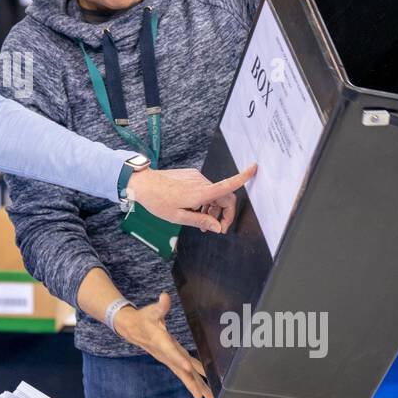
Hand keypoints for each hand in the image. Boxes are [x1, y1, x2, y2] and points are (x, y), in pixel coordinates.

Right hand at [114, 292, 212, 397]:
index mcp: (161, 341)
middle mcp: (165, 353)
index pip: (170, 351)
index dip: (179, 359)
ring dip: (195, 385)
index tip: (188, 368)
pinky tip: (202, 387)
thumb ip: (160, 306)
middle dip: (191, 382)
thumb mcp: (151, 311)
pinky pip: (183, 371)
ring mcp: (169, 358)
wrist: (131, 328)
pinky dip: (193, 379)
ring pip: (183, 374)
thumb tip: (164, 296)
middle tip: (202, 395)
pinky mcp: (171, 359)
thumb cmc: (143, 318)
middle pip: (180, 370)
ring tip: (208, 397)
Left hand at [128, 164, 256, 232]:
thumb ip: (201, 221)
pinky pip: (204, 189)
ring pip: (213, 194)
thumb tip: (218, 227)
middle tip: (215, 229)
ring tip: (199, 221)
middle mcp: (201, 182)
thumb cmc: (158, 201)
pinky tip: (192, 209)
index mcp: (200, 193)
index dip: (242, 177)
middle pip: (224, 196)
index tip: (254, 168)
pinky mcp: (191, 176)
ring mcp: (196, 177)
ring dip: (212, 209)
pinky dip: (204, 200)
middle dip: (224, 213)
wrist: (143, 184)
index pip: (226, 184)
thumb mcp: (178, 217)